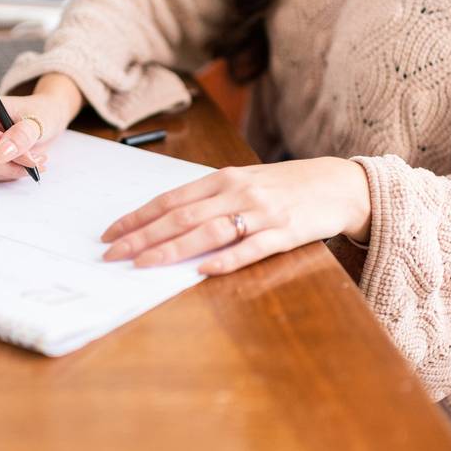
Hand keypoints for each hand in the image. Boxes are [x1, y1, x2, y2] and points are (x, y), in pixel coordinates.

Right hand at [0, 73, 82, 181]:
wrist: (40, 121)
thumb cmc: (38, 114)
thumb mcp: (37, 122)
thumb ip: (21, 135)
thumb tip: (2, 154)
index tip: (25, 153)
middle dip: (8, 162)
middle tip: (36, 159)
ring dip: (9, 170)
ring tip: (33, 159)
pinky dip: (6, 174)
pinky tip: (21, 164)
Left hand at [100, 157, 370, 274]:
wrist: (339, 184)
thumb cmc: (285, 185)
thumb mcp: (244, 181)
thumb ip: (210, 198)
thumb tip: (168, 219)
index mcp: (223, 179)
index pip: (170, 199)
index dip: (138, 217)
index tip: (111, 233)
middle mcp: (237, 192)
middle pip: (180, 216)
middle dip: (142, 236)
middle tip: (114, 254)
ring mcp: (261, 212)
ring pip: (207, 232)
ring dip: (172, 249)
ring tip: (144, 264)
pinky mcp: (285, 233)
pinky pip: (251, 248)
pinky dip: (225, 260)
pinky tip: (202, 271)